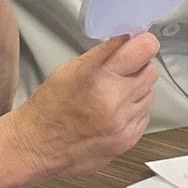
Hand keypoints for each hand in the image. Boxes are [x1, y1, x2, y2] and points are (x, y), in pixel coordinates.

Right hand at [8, 32, 159, 176]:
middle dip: (139, 65)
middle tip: (124, 68)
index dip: (143, 42)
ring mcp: (122, 123)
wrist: (37, 148)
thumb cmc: (48, 109)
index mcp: (96, 77)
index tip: (140, 42)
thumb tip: (126, 40)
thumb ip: (102, 53)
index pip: (142, 49)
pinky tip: (115, 110)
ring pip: (150, 93)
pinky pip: (145, 115)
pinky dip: (134, 110)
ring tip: (114, 92)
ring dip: (137, 89)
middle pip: (150, 70)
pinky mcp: (127, 140)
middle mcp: (112, 100)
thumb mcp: (68, 69)